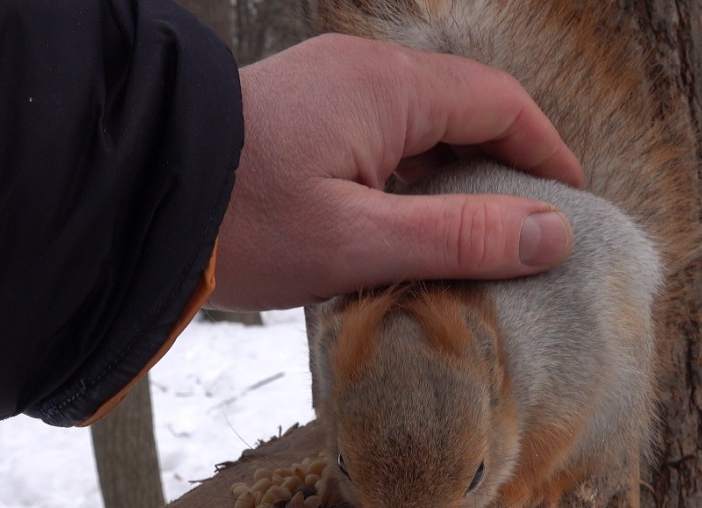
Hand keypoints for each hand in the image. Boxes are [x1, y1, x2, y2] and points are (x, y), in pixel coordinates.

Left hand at [209, 34, 582, 310]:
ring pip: (420, 122)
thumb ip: (461, 236)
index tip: (568, 204)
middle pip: (463, 107)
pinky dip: (407, 175)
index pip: (500, 102)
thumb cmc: (238, 223)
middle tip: (525, 231)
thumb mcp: (358, 242)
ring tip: (471, 239)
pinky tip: (404, 225)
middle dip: (502, 166)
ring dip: (452, 174)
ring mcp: (327, 86)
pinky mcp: (301, 111)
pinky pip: (379, 132)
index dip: (544, 152)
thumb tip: (552, 235)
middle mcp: (361, 71)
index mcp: (387, 88)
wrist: (134, 199)